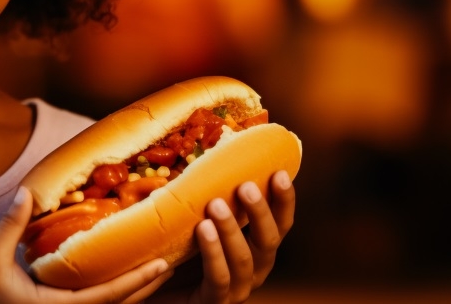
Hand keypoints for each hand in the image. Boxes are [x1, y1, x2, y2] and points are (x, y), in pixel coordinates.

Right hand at [0, 187, 172, 303]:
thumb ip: (10, 226)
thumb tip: (29, 192)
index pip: (107, 297)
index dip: (138, 281)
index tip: (163, 264)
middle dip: (144, 286)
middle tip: (172, 262)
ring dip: (129, 290)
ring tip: (152, 267)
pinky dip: (106, 291)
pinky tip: (113, 275)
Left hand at [149, 170, 296, 303]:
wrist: (167, 295)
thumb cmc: (184, 256)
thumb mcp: (201, 224)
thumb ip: (212, 201)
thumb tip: (210, 159)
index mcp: (258, 251)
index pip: (280, 224)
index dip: (284, 200)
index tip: (278, 173)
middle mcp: (255, 271)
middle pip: (268, 241)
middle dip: (260, 213)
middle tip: (246, 186)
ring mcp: (237, 289)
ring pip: (244, 259)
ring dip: (232, 230)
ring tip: (216, 205)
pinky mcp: (215, 301)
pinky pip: (219, 278)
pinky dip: (213, 253)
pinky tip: (203, 229)